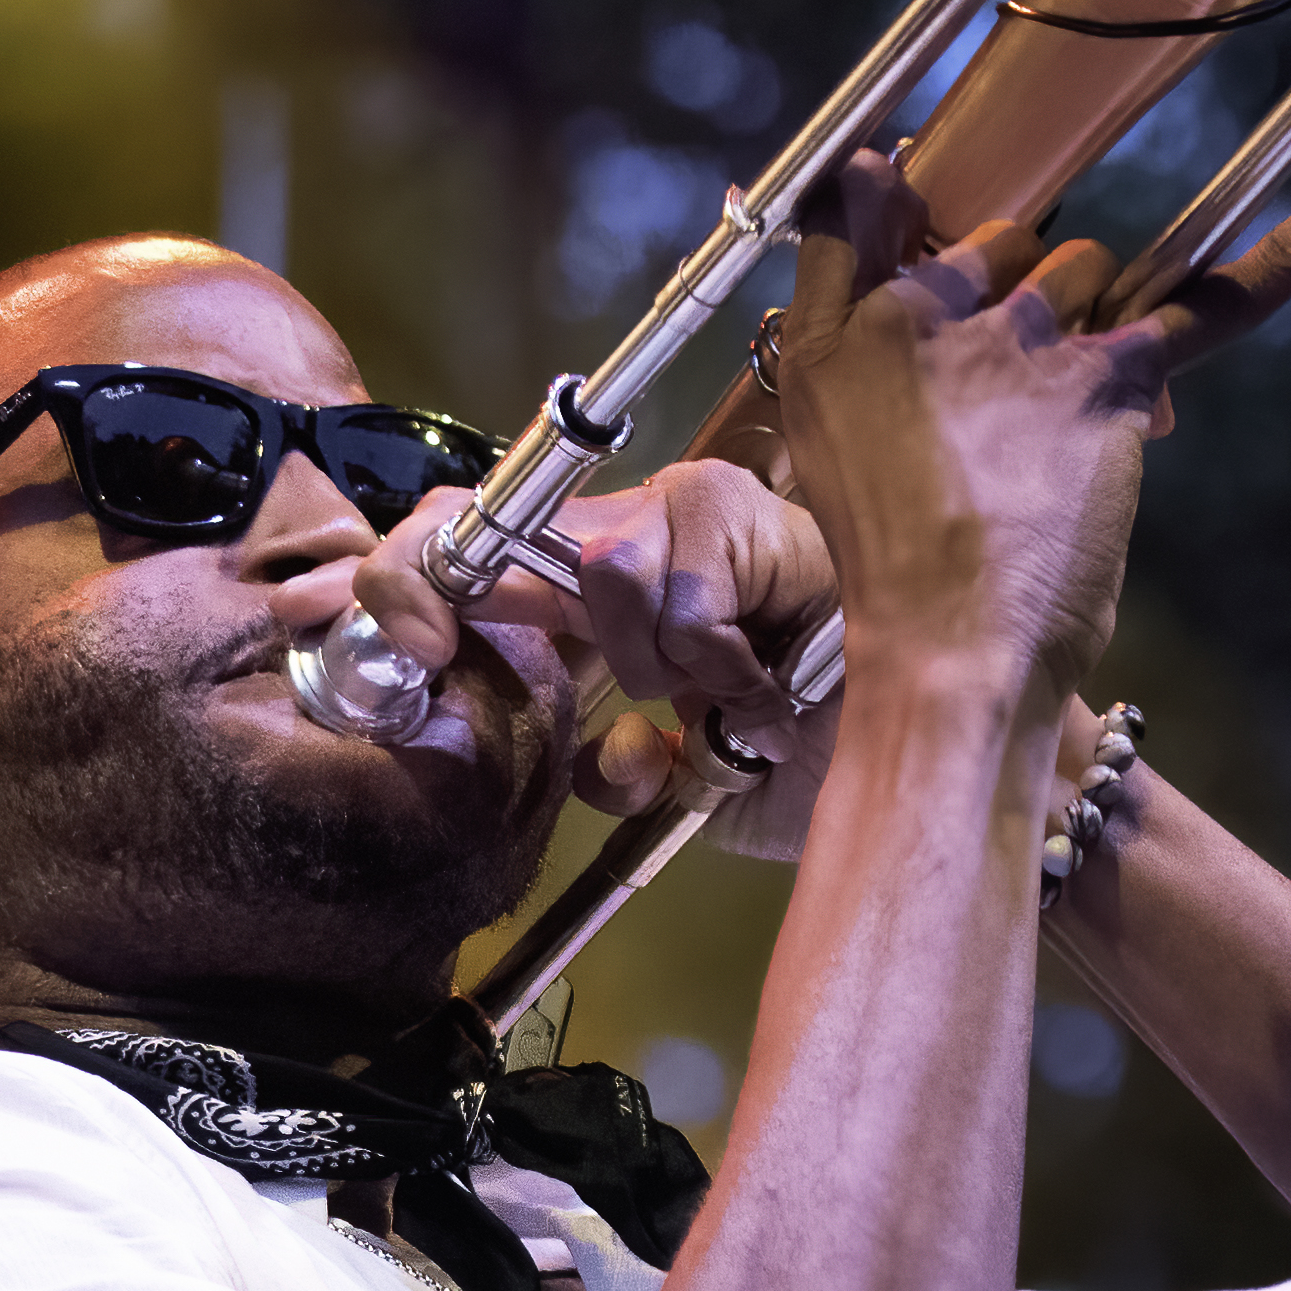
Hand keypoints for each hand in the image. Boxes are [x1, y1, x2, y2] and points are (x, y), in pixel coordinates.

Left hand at [349, 459, 839, 839]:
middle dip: (559, 634)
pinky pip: (681, 602)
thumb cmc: (809, 753)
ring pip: (606, 572)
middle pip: (507, 533)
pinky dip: (723, 668)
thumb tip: (609, 756)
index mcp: (598, 594)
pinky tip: (769, 682)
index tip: (380, 633)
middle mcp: (629, 531)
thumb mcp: (690, 784)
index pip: (469, 542)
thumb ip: (629, 769)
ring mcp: (682, 506)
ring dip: (667, 663)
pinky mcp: (733, 509)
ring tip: (733, 688)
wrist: (910, 742)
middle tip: (659, 692)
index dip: (402, 573)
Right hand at [772, 155, 1290, 701]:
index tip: (937, 243)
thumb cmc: (888, 556)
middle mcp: (937, 311)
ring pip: (1082, 268)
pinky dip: (1280, 262)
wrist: (947, 645)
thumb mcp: (820, 413)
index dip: (931, 237)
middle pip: (1005, 245)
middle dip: (1022, 294)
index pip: (893, 211)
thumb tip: (871, 163)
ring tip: (1063, 417)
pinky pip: (1207, 305)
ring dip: (1091, 314)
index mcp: (856, 321)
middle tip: (1008, 406)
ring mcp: (1028, 339)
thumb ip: (839, 279)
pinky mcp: (1110, 381)